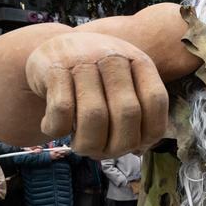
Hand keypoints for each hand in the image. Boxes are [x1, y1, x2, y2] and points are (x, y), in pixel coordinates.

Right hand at [25, 31, 168, 157]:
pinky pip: (61, 110)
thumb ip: (138, 114)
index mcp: (139, 62)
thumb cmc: (94, 80)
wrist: (50, 53)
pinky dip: (56, 129)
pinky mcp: (53, 68)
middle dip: (116, 146)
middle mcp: (114, 57)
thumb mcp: (124, 86)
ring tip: (79, 146)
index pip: (155, 101)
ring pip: (94, 115)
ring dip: (87, 143)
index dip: (148, 132)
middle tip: (102, 152)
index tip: (134, 147)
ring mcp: (83, 60)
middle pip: (127, 113)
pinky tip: (53, 129)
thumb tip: (139, 150)